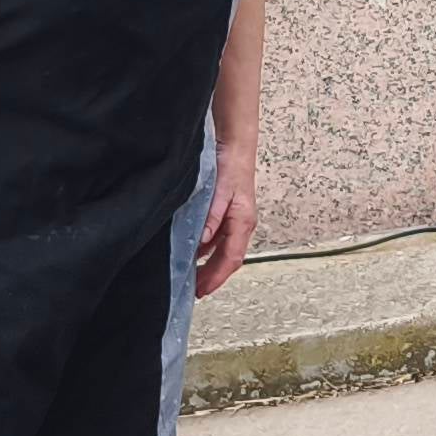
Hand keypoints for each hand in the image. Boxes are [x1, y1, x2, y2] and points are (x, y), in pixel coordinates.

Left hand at [197, 149, 257, 297]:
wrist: (235, 144)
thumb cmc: (231, 165)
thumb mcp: (220, 192)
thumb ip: (212, 217)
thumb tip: (202, 243)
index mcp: (243, 223)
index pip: (231, 259)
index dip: (216, 277)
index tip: (202, 290)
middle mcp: (241, 225)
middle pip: (228, 259)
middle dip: (212, 276)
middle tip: (194, 290)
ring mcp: (235, 220)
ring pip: (223, 250)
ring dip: (209, 265)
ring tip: (192, 276)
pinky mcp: (227, 214)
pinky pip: (218, 238)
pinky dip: (206, 250)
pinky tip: (193, 251)